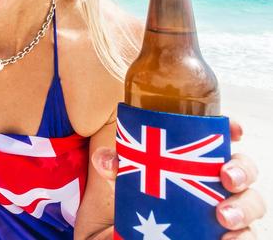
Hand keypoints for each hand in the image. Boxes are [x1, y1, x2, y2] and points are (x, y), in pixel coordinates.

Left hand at [91, 119, 266, 238]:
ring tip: (224, 216)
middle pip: (244, 168)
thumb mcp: (128, 178)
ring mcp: (226, 206)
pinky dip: (243, 238)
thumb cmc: (145, 193)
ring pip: (251, 203)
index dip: (233, 128)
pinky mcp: (226, 233)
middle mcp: (218, 180)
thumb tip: (105, 160)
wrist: (140, 234)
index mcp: (199, 158)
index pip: (223, 138)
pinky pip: (246, 235)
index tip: (234, 129)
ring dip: (243, 208)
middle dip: (242, 170)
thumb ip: (117, 166)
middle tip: (227, 177)